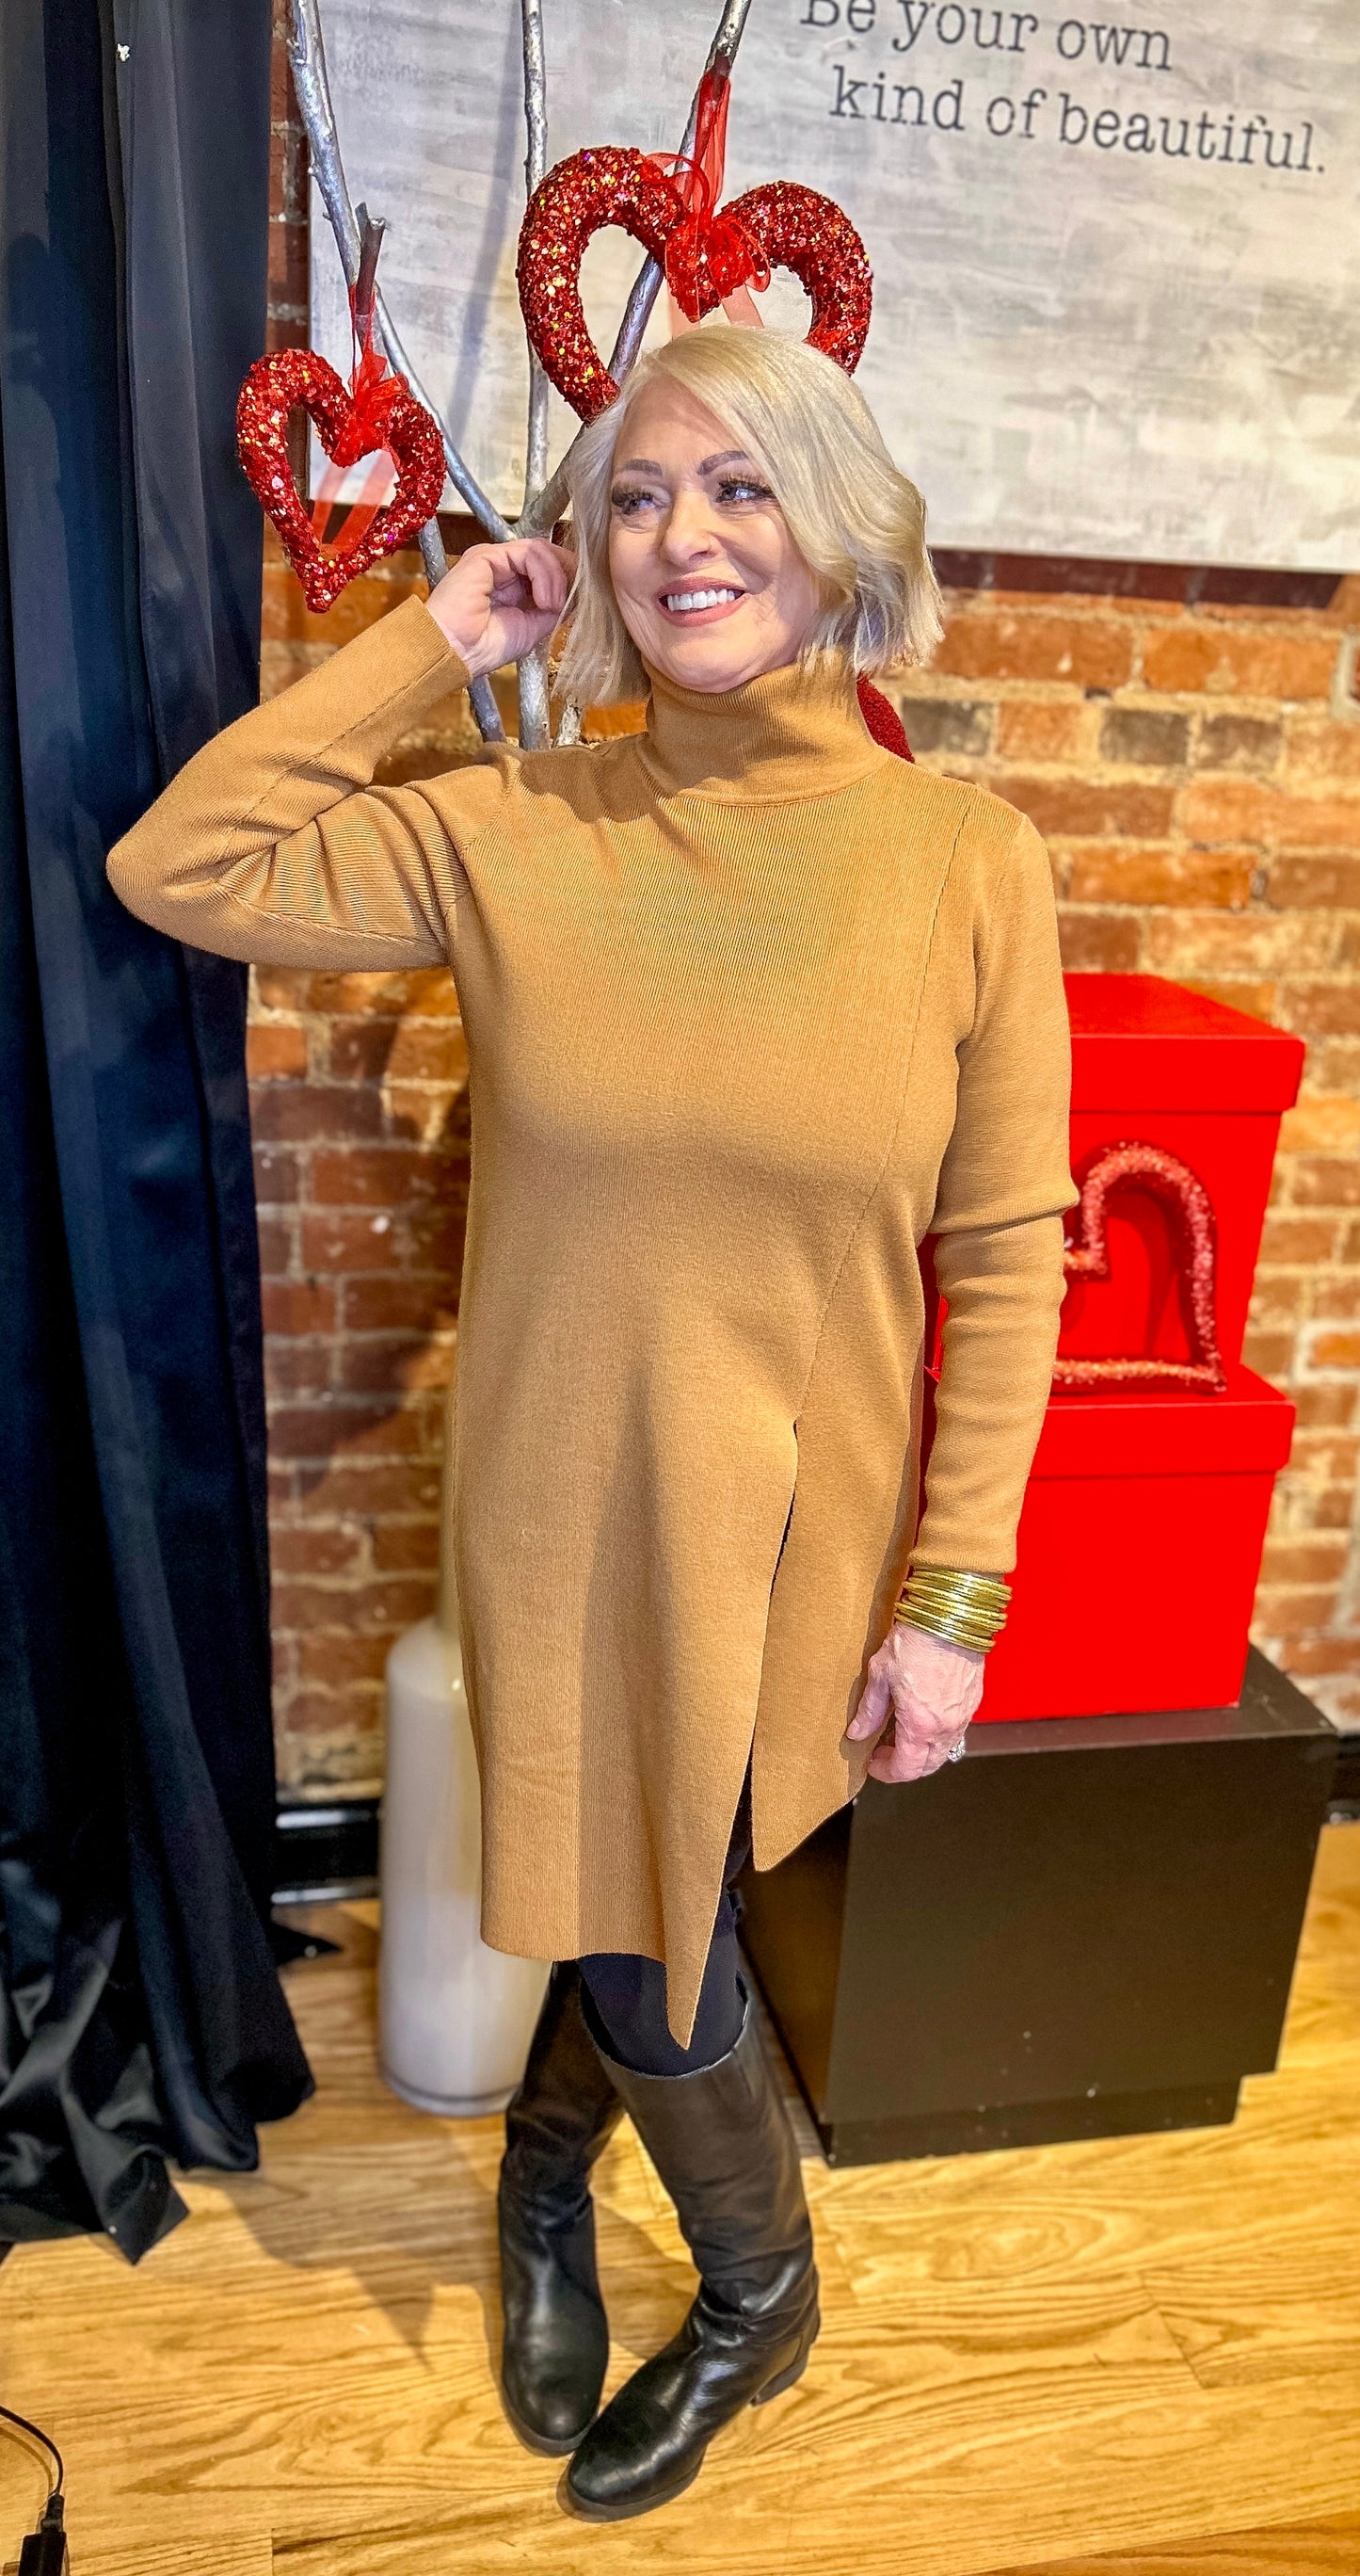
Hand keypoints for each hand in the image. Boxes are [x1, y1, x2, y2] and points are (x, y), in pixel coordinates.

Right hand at [425, 538, 575, 679]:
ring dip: (555, 578)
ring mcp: (493, 560)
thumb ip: (553, 608)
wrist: (455, 653)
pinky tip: (542, 600)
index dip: (566, 577)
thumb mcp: (532, 628)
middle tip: (571, 598)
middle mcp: (501, 568)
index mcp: (509, 583)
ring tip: (551, 605)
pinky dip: (544, 575)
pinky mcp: (486, 555)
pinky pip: (528, 553)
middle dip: (566, 573)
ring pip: (540, 550)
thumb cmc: (483, 648)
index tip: (580, 597)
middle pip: (546, 553)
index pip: (546, 566)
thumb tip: (576, 595)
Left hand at [845, 1621, 984, 1782]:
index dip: (885, 1771)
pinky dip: (938, 1735)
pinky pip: (955, 1731)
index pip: (905, 1769)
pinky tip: (923, 1718)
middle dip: (904, 1766)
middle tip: (884, 1752)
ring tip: (901, 1735)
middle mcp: (946, 1727)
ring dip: (922, 1752)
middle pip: (927, 1766)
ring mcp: (962, 1715)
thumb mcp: (880, 1674)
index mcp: (920, 1725)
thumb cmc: (917, 1640)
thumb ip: (869, 1709)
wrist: (951, 1615)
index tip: (872, 1764)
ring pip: (943, 1751)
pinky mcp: (972, 1701)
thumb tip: (857, 1732)